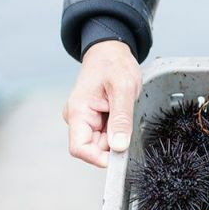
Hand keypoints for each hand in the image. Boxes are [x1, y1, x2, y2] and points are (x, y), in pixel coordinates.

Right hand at [62, 40, 140, 166]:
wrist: (111, 51)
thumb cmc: (114, 64)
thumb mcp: (123, 89)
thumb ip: (121, 119)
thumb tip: (119, 146)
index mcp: (78, 111)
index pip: (80, 149)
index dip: (100, 158)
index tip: (121, 156)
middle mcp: (78, 118)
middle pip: (94, 149)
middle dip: (114, 146)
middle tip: (130, 127)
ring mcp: (86, 120)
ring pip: (103, 144)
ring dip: (118, 137)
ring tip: (127, 115)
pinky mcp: (95, 120)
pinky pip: (108, 136)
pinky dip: (119, 132)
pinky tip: (124, 117)